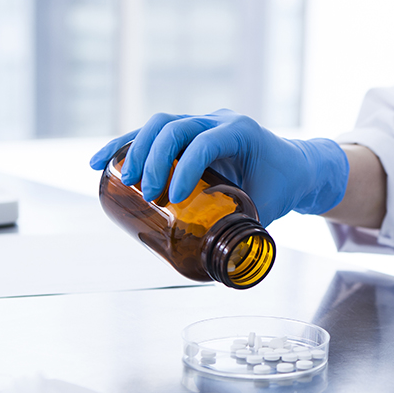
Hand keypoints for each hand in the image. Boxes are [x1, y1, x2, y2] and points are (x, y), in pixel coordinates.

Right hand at [89, 110, 349, 226]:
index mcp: (240, 132)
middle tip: (147, 194)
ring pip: (160, 124)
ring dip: (134, 149)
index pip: (206, 142)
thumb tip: (224, 272)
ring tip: (120, 179)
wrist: (294, 166)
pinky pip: (152, 133)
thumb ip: (247, 234)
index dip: (186, 167)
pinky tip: (99, 162)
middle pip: (175, 126)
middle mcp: (218, 120)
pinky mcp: (187, 132)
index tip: (173, 198)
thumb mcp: (270, 208)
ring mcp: (201, 122)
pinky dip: (125, 145)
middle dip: (154, 158)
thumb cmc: (283, 187)